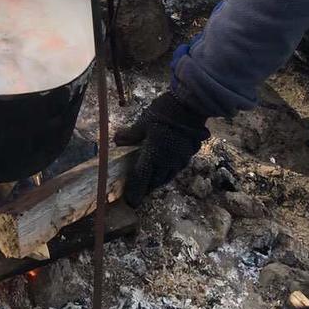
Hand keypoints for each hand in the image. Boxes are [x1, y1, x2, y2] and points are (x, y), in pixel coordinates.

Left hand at [113, 90, 210, 206]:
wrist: (191, 106)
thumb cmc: (164, 112)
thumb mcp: (143, 122)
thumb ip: (130, 135)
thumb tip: (117, 141)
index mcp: (153, 155)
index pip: (141, 179)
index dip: (135, 191)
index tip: (130, 201)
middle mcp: (167, 162)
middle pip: (155, 182)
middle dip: (146, 188)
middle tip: (139, 191)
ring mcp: (180, 160)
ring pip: (167, 177)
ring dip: (157, 181)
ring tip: (150, 181)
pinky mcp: (188, 155)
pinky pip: (175, 169)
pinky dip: (167, 172)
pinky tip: (164, 167)